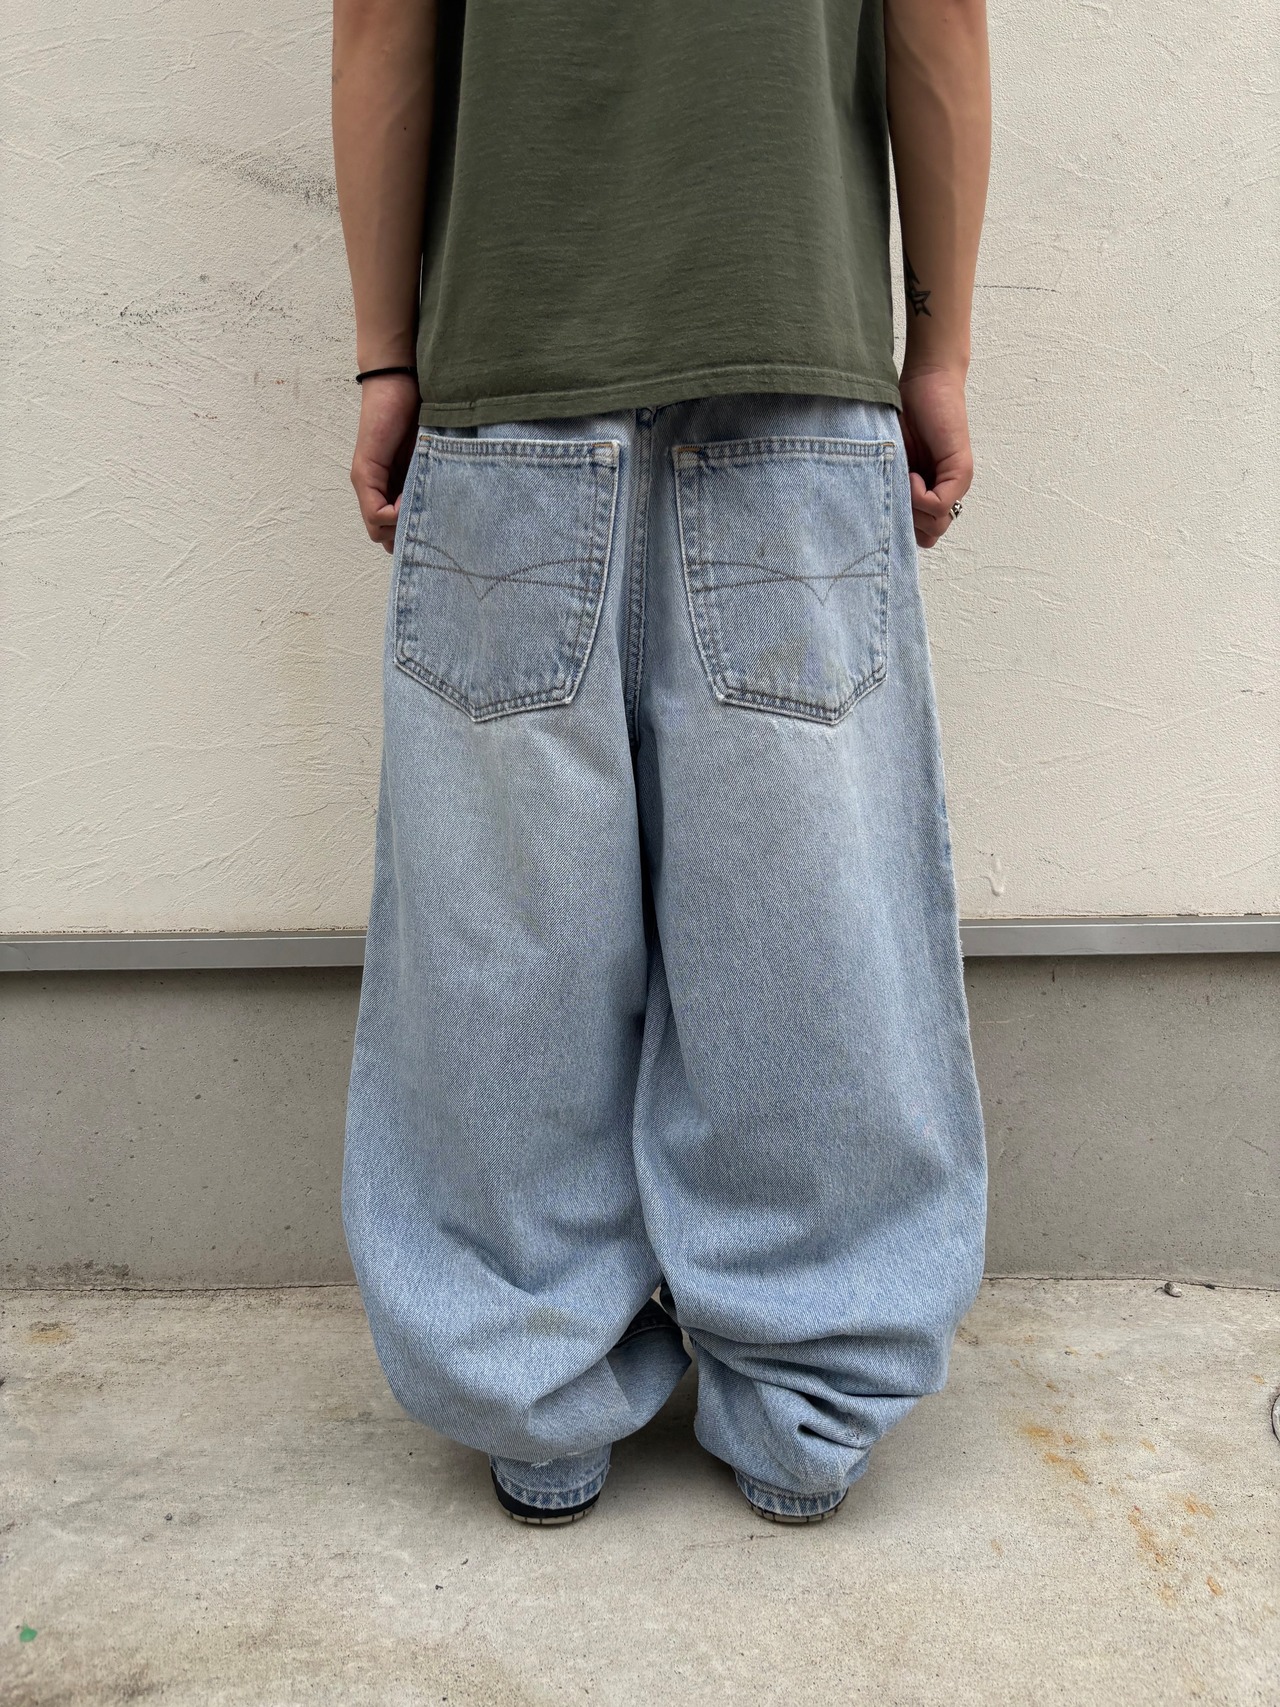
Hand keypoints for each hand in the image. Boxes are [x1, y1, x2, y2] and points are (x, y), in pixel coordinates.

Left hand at [350, 373, 421, 552]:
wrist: (400, 379)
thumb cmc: (422, 412)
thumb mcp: (433, 457)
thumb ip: (432, 483)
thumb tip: (440, 517)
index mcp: (394, 486)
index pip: (397, 532)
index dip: (415, 536)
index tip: (437, 526)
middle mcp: (375, 488)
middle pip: (385, 537)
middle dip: (408, 539)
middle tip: (430, 529)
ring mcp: (366, 482)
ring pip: (378, 530)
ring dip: (402, 527)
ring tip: (423, 510)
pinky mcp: (364, 472)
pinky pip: (375, 513)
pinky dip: (394, 515)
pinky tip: (410, 500)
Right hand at [897, 365, 973, 549]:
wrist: (925, 380)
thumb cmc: (902, 415)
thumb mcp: (890, 463)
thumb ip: (891, 490)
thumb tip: (881, 522)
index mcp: (929, 493)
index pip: (920, 536)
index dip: (900, 527)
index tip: (886, 500)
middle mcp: (947, 493)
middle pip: (928, 537)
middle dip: (907, 523)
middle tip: (896, 492)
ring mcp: (957, 484)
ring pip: (937, 526)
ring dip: (914, 509)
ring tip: (904, 480)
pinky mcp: (961, 471)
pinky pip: (940, 505)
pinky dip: (920, 497)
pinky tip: (911, 474)